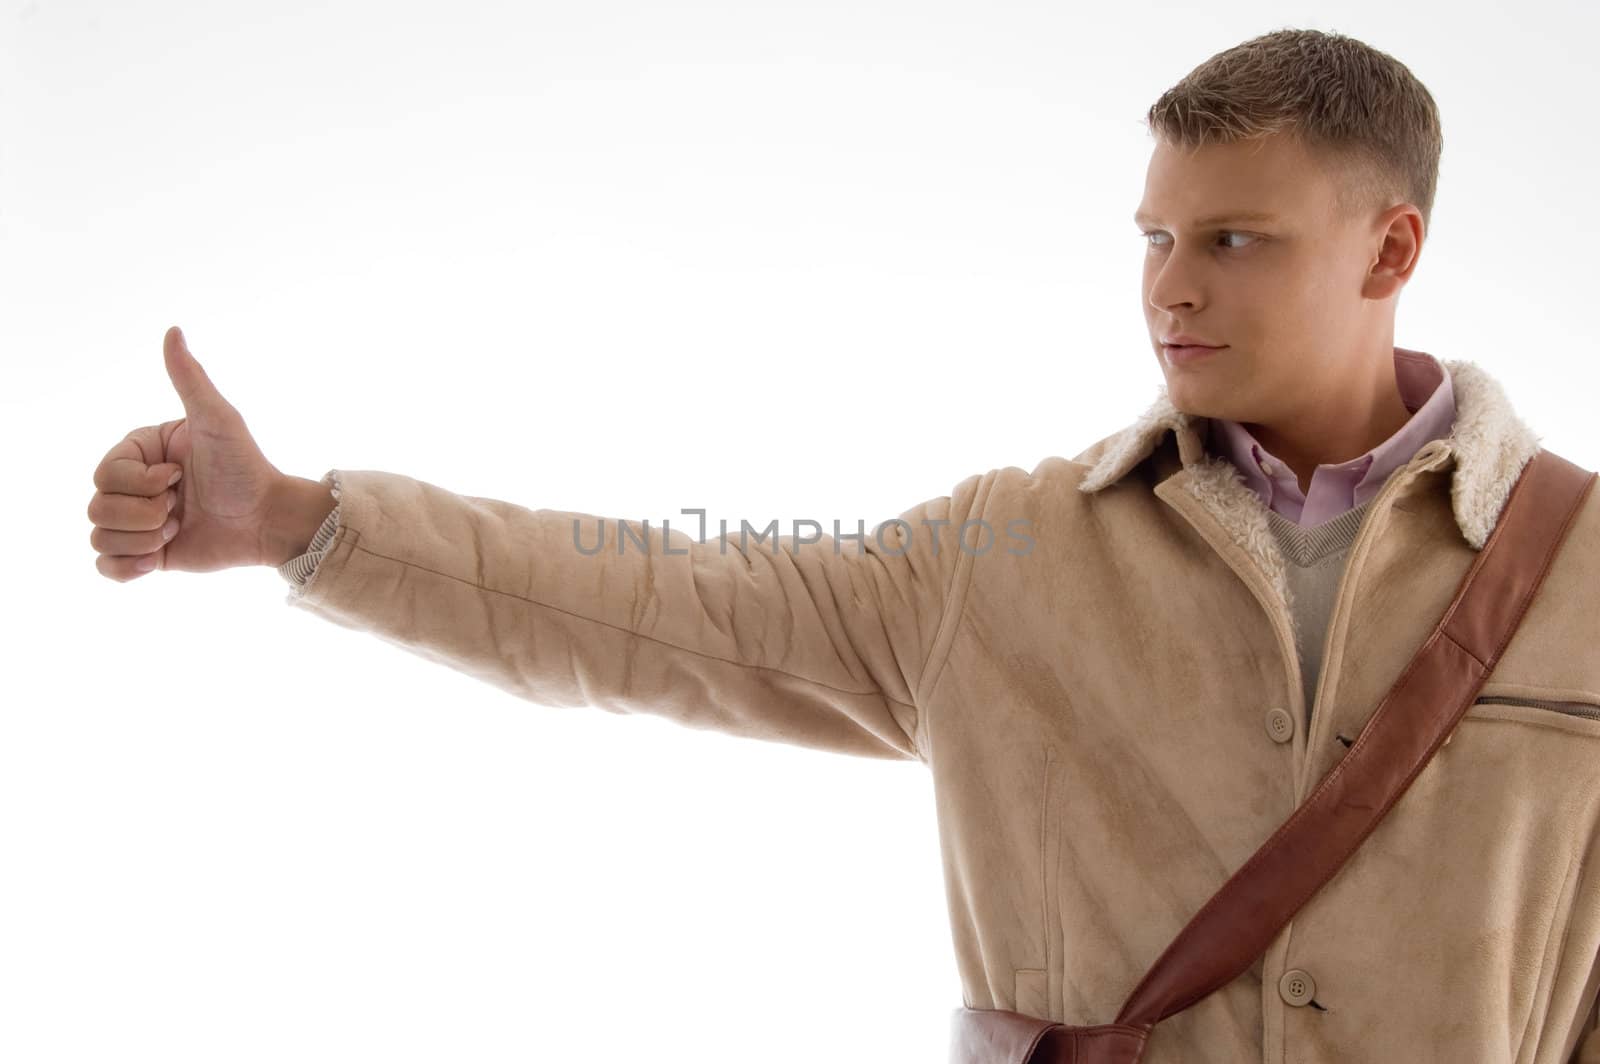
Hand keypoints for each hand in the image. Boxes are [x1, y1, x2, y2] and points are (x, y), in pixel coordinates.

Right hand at [88, 325, 285, 580]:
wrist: (269, 519)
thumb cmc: (246, 466)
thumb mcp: (218, 420)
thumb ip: (191, 379)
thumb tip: (173, 331)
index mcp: (140, 453)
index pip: (106, 474)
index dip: (141, 484)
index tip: (179, 478)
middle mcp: (134, 486)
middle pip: (98, 506)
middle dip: (146, 513)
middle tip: (183, 507)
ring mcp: (138, 521)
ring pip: (100, 537)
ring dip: (144, 539)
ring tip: (180, 528)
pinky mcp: (146, 554)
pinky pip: (105, 567)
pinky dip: (127, 568)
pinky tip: (157, 559)